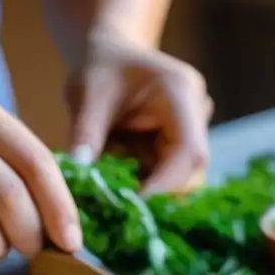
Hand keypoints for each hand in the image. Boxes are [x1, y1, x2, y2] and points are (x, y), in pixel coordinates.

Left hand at [65, 37, 212, 194]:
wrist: (109, 57)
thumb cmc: (100, 68)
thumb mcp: (87, 95)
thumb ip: (85, 133)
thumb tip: (79, 173)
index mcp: (181, 92)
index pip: (189, 151)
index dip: (165, 186)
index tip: (134, 206)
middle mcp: (195, 116)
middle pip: (190, 174)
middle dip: (156, 197)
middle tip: (119, 217)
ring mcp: (189, 135)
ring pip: (179, 184)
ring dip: (147, 197)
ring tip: (114, 206)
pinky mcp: (176, 152)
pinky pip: (164, 182)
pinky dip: (141, 192)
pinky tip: (118, 198)